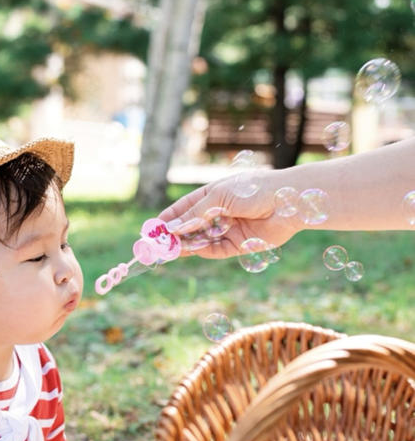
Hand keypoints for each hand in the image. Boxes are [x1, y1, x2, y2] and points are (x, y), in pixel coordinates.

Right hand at [157, 169, 299, 259]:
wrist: (287, 201)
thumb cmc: (253, 189)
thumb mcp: (219, 196)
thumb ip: (195, 214)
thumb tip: (173, 227)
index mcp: (214, 194)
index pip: (185, 207)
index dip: (169, 217)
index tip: (153, 227)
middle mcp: (220, 212)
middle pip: (191, 226)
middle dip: (174, 234)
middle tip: (157, 244)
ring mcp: (229, 229)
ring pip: (201, 240)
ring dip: (185, 245)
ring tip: (168, 250)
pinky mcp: (239, 244)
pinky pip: (216, 250)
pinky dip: (203, 251)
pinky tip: (191, 250)